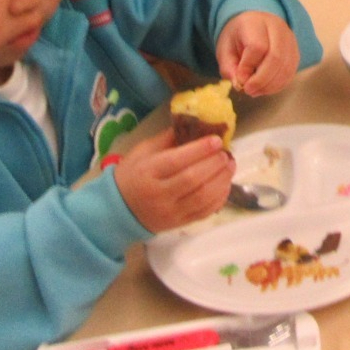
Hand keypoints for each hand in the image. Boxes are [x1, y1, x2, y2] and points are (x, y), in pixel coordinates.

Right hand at [113, 133, 236, 232]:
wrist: (118, 210)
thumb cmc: (131, 174)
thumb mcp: (142, 151)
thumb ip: (168, 139)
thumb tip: (197, 124)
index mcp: (148, 172)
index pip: (177, 161)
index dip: (200, 150)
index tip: (217, 140)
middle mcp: (159, 194)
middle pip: (193, 179)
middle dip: (214, 164)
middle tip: (226, 153)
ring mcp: (171, 212)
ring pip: (202, 198)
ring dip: (222, 180)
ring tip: (230, 165)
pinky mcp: (179, 224)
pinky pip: (205, 212)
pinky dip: (220, 198)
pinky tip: (225, 184)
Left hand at [217, 10, 301, 95]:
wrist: (252, 25)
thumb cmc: (236, 38)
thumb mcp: (224, 50)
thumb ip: (230, 68)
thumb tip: (240, 85)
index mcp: (255, 23)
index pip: (257, 47)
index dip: (248, 67)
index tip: (239, 79)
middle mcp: (276, 27)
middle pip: (276, 57)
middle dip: (261, 80)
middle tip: (248, 90)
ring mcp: (290, 39)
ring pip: (286, 67)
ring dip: (270, 85)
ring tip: (255, 91)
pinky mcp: (295, 51)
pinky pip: (291, 72)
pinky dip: (278, 85)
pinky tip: (265, 88)